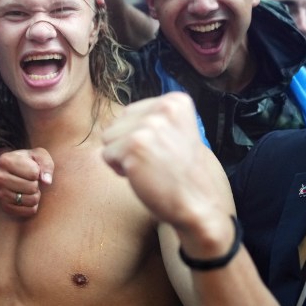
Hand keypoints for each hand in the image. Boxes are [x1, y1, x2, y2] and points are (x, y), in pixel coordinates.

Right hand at [0, 148, 53, 216]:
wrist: (9, 170)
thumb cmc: (27, 161)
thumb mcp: (38, 155)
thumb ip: (46, 164)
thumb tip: (47, 182)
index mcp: (5, 161)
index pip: (34, 173)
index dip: (38, 172)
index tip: (32, 169)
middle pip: (32, 188)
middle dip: (37, 184)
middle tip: (31, 180)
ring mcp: (0, 194)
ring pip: (31, 200)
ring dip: (36, 195)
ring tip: (29, 188)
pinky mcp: (5, 207)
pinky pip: (29, 211)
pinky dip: (33, 205)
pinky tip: (28, 197)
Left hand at [101, 93, 232, 236]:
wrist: (198, 203)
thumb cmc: (182, 173)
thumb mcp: (176, 132)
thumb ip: (154, 119)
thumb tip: (120, 116)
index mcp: (176, 102)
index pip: (132, 112)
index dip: (139, 135)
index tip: (162, 150)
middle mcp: (164, 108)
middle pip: (118, 122)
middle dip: (128, 143)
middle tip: (155, 161)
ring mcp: (149, 126)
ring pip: (109, 137)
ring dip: (123, 156)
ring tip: (148, 167)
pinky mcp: (135, 146)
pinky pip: (107, 155)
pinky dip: (119, 170)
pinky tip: (142, 175)